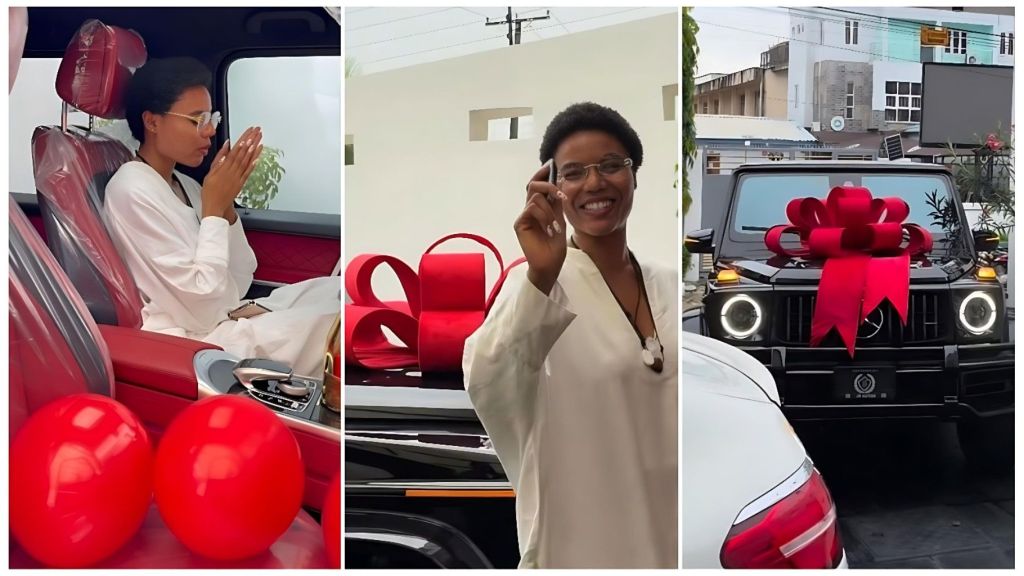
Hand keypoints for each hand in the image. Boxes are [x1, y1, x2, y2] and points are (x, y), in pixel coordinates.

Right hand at [201, 126, 262, 219]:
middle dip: (250, 142)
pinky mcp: (241, 184)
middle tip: (256, 133)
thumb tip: (225, 148)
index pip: (234, 152)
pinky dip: (253, 164)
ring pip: (247, 162)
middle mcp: (232, 172)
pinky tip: (258, 157)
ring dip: (253, 151)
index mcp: (223, 168)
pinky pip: (248, 172)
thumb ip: (218, 160)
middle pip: (242, 154)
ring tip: (259, 141)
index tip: (247, 136)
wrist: (214, 206)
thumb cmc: (209, 191)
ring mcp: (238, 178)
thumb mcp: (209, 173)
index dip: (242, 144)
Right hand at [515, 160, 566, 294]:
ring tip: (555, 226)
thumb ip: (556, 202)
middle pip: (533, 185)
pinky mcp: (520, 223)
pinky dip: (544, 216)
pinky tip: (549, 229)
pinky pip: (531, 208)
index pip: (537, 185)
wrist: (550, 264)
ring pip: (535, 197)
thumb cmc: (554, 245)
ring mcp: (524, 216)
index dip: (542, 173)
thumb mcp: (559, 219)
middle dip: (548, 186)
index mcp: (539, 207)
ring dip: (550, 210)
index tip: (551, 164)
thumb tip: (559, 182)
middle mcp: (529, 209)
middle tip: (560, 196)